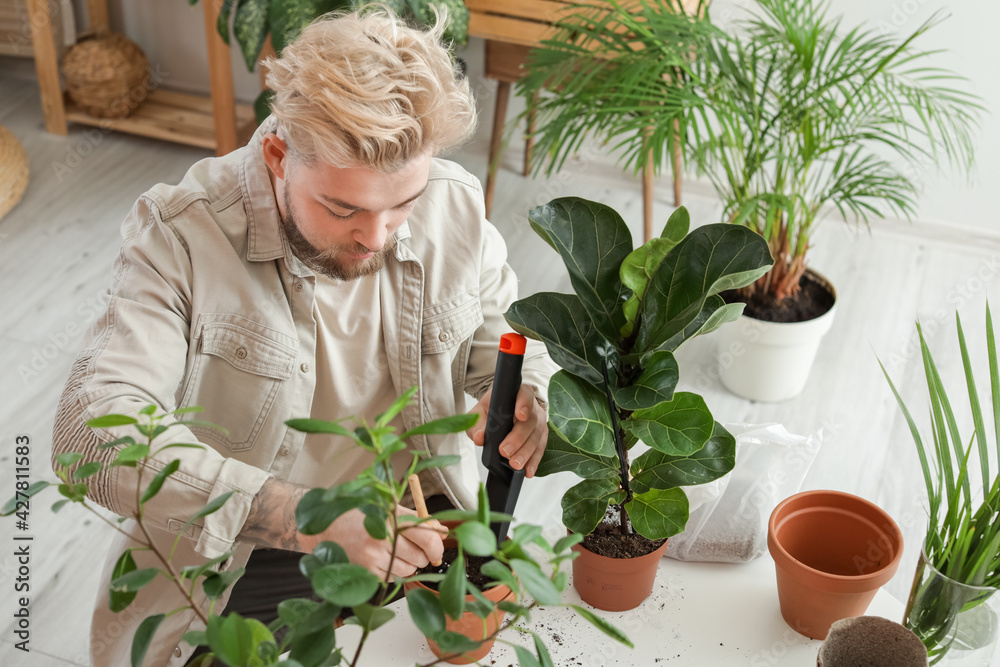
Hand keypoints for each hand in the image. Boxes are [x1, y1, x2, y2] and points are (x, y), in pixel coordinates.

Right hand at [313, 507, 445, 578]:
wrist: (324, 530)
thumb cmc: (356, 516)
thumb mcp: (386, 509)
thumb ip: (415, 519)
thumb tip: (440, 531)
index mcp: (390, 519)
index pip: (427, 537)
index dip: (437, 545)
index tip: (437, 548)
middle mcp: (382, 540)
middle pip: (420, 557)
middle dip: (422, 555)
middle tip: (414, 548)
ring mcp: (373, 559)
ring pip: (408, 571)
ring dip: (408, 564)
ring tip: (394, 552)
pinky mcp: (366, 573)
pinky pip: (393, 579)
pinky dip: (393, 571)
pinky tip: (382, 559)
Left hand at [467, 384, 548, 477]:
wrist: (503, 410)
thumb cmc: (493, 408)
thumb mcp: (481, 411)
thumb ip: (477, 423)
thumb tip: (479, 438)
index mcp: (518, 394)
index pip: (525, 395)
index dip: (524, 404)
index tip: (520, 416)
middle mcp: (533, 407)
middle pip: (530, 422)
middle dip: (518, 438)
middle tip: (505, 451)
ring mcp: (539, 423)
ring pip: (536, 437)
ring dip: (526, 453)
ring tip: (515, 465)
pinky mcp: (541, 437)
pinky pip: (540, 449)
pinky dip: (533, 461)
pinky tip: (528, 470)